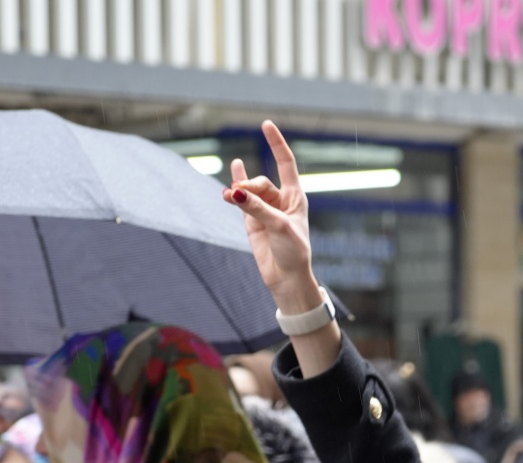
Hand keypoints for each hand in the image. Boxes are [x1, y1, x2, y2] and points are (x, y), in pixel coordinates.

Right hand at [226, 121, 321, 314]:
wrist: (287, 278)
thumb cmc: (293, 251)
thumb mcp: (278, 226)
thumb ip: (256, 208)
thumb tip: (234, 192)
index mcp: (295, 197)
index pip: (285, 163)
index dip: (276, 144)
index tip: (266, 125)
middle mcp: (281, 200)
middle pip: (260, 182)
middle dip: (249, 186)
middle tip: (239, 195)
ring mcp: (265, 210)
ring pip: (248, 192)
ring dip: (238, 192)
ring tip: (227, 196)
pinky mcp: (252, 222)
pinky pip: (241, 200)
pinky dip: (234, 189)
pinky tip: (234, 165)